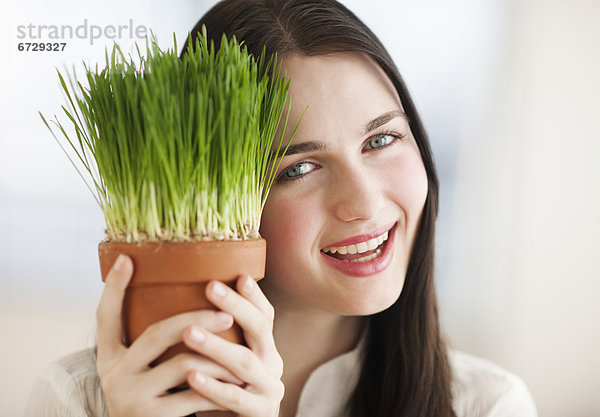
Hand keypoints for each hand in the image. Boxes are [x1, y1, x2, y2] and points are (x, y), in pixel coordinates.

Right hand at [96, 254, 244, 416]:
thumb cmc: (150, 401)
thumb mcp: (138, 373)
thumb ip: (149, 346)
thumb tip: (181, 303)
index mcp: (109, 359)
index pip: (105, 317)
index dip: (114, 287)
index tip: (126, 258)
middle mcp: (113, 375)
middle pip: (158, 333)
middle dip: (198, 318)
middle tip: (227, 312)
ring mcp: (130, 397)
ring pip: (184, 363)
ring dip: (219, 356)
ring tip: (243, 351)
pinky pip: (195, 394)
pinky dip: (220, 385)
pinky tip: (237, 381)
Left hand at [183, 276, 283, 416]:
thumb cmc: (222, 392)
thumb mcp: (225, 361)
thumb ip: (219, 336)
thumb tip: (187, 293)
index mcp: (265, 348)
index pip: (265, 315)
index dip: (254, 295)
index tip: (239, 275)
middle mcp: (272, 364)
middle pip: (260, 329)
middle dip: (236, 305)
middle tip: (210, 286)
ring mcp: (269, 390)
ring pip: (244, 362)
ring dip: (216, 345)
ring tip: (189, 332)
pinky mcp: (260, 414)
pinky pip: (235, 398)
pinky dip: (213, 386)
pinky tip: (192, 375)